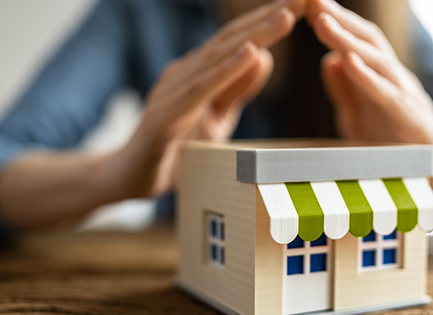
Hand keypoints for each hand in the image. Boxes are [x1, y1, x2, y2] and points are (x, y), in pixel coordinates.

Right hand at [104, 0, 305, 198]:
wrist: (127, 178)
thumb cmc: (173, 146)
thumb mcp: (215, 117)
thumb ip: (235, 88)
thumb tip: (263, 55)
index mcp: (199, 73)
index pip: (240, 40)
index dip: (270, 20)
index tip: (305, 3)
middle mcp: (184, 73)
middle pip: (232, 39)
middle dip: (269, 16)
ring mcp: (172, 92)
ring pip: (218, 57)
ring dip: (255, 34)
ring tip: (286, 15)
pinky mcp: (164, 117)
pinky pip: (199, 91)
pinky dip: (226, 70)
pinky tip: (250, 52)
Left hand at [306, 0, 432, 212]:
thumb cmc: (397, 152)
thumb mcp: (362, 120)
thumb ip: (347, 92)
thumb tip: (329, 60)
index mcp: (383, 80)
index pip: (357, 43)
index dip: (333, 22)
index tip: (306, 2)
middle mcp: (399, 82)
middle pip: (368, 42)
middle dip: (338, 18)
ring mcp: (411, 100)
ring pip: (378, 63)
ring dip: (348, 40)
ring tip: (322, 21)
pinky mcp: (417, 124)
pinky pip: (390, 97)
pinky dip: (369, 79)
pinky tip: (349, 61)